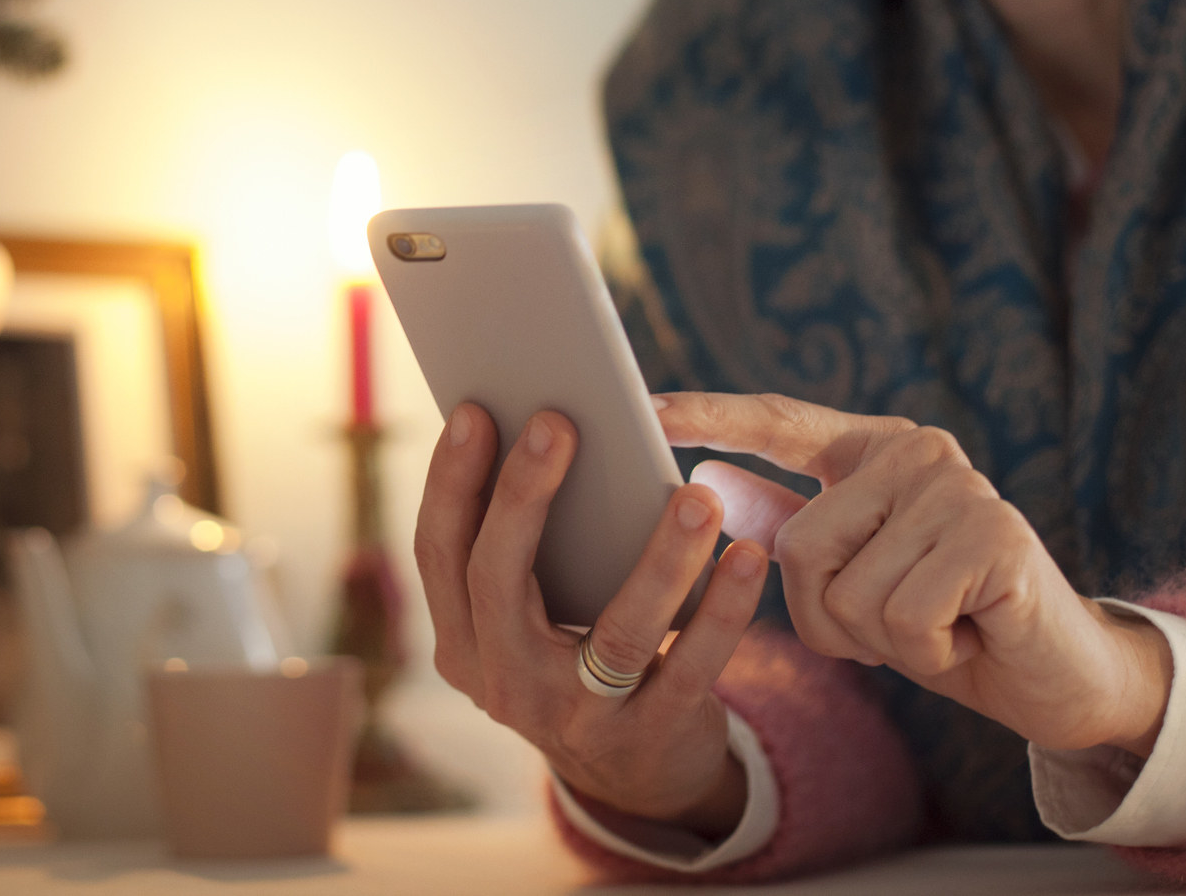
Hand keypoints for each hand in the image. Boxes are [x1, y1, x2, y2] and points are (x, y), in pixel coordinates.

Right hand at [413, 402, 805, 831]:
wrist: (635, 774)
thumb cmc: (577, 655)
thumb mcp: (529, 618)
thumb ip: (525, 549)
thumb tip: (541, 433)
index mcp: (463, 641)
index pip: (439, 553)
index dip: (450, 481)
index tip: (474, 411)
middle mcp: (504, 682)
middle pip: (499, 580)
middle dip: (523, 495)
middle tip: (560, 422)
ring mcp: (575, 717)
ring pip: (614, 630)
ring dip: (659, 558)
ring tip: (698, 495)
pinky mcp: (649, 736)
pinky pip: (689, 667)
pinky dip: (722, 611)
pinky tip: (747, 557)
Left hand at [661, 392, 1172, 755]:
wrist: (1054, 675)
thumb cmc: (943, 623)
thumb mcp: (852, 576)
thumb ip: (787, 526)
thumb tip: (707, 480)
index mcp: (872, 448)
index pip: (777, 420)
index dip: (709, 414)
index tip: (641, 407)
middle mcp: (916, 450)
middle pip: (798, 544)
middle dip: (831, 616)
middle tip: (899, 625)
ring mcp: (959, 485)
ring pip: (846, 588)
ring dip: (881, 640)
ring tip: (938, 626)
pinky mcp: (995, 534)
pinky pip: (901, 617)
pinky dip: (927, 651)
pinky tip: (969, 636)